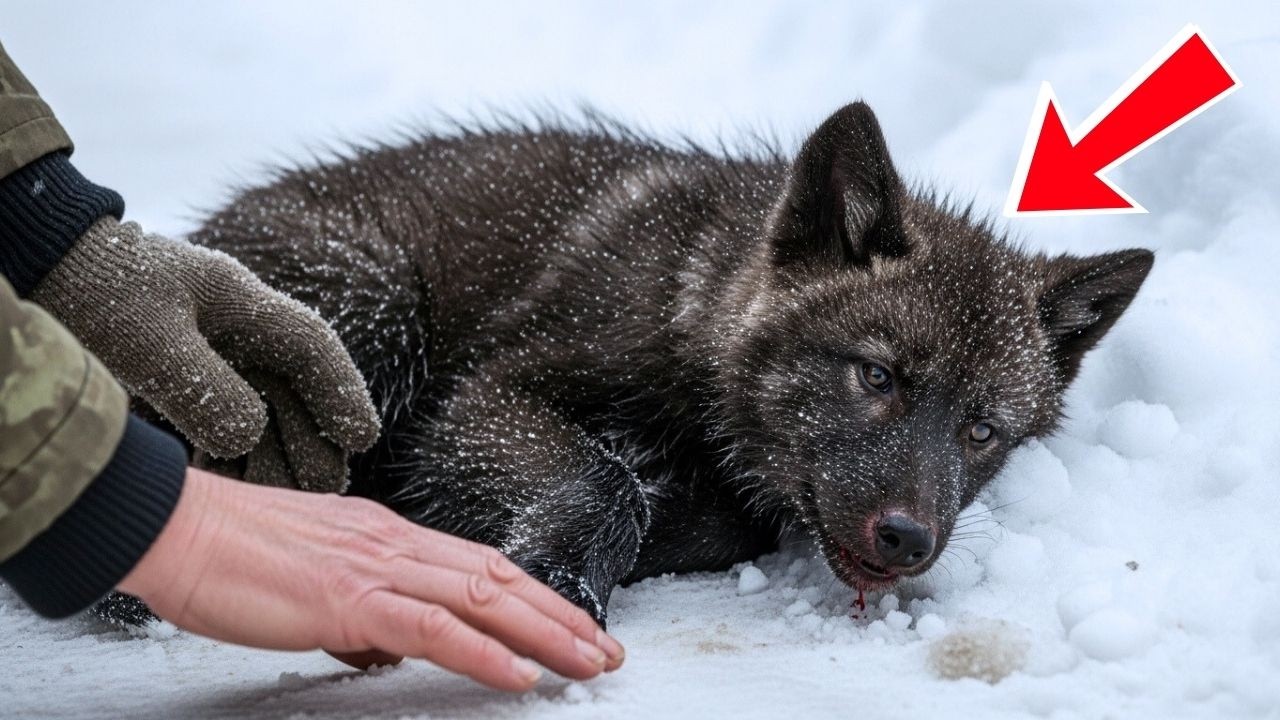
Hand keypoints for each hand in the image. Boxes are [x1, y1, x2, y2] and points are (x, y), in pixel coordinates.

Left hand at [31, 217, 379, 490]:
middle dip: (311, 441)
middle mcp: (235, 328)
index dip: (344, 393)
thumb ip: (206, 390)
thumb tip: (252, 437)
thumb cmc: (90, 286)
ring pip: (262, 410)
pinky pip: (220, 419)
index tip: (361, 440)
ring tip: (274, 502)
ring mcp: (209, 351)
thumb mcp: (148, 340)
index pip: (312, 347)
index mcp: (239, 301)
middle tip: (319, 491)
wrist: (38, 263)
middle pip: (294, 389)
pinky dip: (227, 454)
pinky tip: (224, 485)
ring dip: (271, 455)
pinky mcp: (180, 375)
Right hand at [119, 468, 624, 690]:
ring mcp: (375, 566)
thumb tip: (391, 642)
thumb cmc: (231, 551)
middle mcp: (394, 543)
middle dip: (560, 615)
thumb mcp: (313, 577)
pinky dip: (483, 651)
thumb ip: (362, 606)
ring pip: (483, 597)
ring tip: (587, 661)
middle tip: (605, 648)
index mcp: (388, 536)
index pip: (481, 565)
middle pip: (499, 578)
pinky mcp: (348, 597)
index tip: (571, 623)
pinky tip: (518, 673)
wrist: (174, 527)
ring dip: (545, 632)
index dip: (534, 595)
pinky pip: (432, 626)